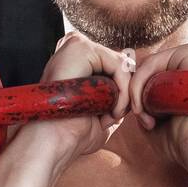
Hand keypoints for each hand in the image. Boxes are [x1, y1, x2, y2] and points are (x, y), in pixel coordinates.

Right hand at [23, 30, 134, 162]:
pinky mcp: (81, 48)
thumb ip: (116, 94)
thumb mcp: (100, 111)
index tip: (112, 118)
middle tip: (112, 118)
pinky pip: (119, 64)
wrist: (54, 141)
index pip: (112, 67)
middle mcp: (73, 50)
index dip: (120, 93)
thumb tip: (133, 76)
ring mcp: (75, 46)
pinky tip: (112, 108)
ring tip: (111, 115)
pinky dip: (123, 89)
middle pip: (118, 64)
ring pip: (120, 64)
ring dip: (124, 95)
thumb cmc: (72, 133)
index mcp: (73, 62)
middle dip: (124, 94)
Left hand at [126, 42, 187, 168]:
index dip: (142, 95)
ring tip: (143, 116)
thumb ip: (145, 101)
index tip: (144, 121)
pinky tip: (142, 106)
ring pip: (149, 65)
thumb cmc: (184, 142)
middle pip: (152, 67)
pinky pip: (151, 62)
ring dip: (137, 91)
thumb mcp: (158, 121)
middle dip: (138, 94)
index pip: (157, 73)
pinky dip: (139, 84)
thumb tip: (132, 90)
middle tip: (143, 120)